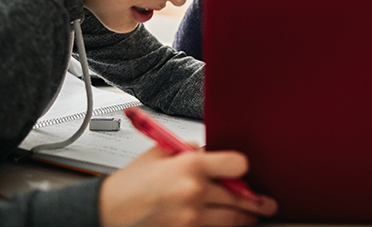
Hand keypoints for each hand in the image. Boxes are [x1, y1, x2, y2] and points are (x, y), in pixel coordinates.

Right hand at [99, 146, 277, 226]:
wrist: (105, 213)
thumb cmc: (130, 184)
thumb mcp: (159, 154)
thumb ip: (189, 151)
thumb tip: (211, 153)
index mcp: (189, 166)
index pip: (237, 165)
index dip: (242, 168)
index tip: (243, 171)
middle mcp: (194, 192)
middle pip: (241, 197)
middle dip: (256, 201)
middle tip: (265, 203)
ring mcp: (191, 218)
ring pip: (233, 220)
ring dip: (246, 218)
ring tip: (252, 215)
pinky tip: (225, 223)